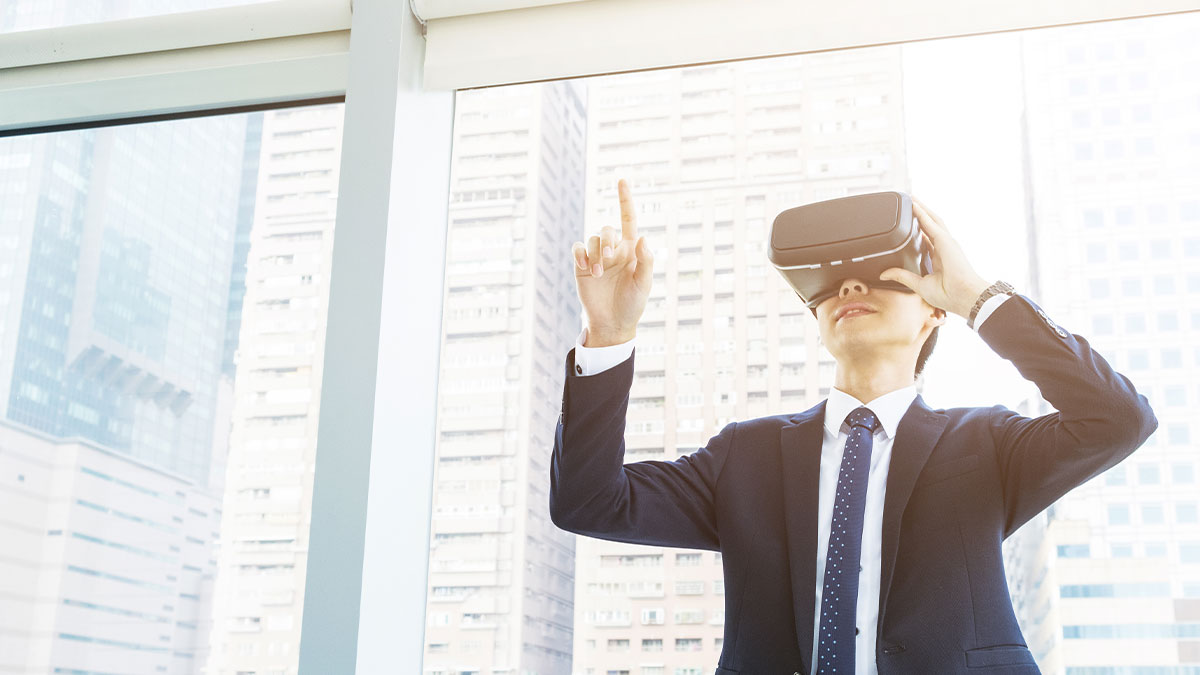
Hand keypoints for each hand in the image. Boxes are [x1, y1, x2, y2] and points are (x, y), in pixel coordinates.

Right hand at [571, 178, 653, 345]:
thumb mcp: (643, 284)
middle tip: (609, 262)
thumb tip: (644, 237)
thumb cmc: (632, 304)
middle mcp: (614, 249)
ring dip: (594, 253)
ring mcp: (597, 257)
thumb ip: (645, 261)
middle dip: (607, 242)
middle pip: (607, 229)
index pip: (628, 219)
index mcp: (632, 250)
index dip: (624, 199)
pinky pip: (578, 248)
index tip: (621, 179)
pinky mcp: (581, 265)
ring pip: (592, 239)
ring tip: (597, 274)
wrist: (612, 323)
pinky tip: (584, 266)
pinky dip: (580, 253)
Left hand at [878, 196, 991, 318]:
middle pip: (930, 225)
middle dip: (920, 213)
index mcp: (939, 258)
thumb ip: (903, 277)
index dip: (919, 229)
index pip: (927, 238)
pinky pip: (931, 223)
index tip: (909, 222)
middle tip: (908, 202)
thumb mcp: (919, 285)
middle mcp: (943, 247)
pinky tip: (914, 205)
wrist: (964, 296)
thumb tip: (884, 274)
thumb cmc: (949, 294)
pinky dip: (922, 213)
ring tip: (910, 198)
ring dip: (921, 208)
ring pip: (932, 220)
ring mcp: (946, 242)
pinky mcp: (946, 241)